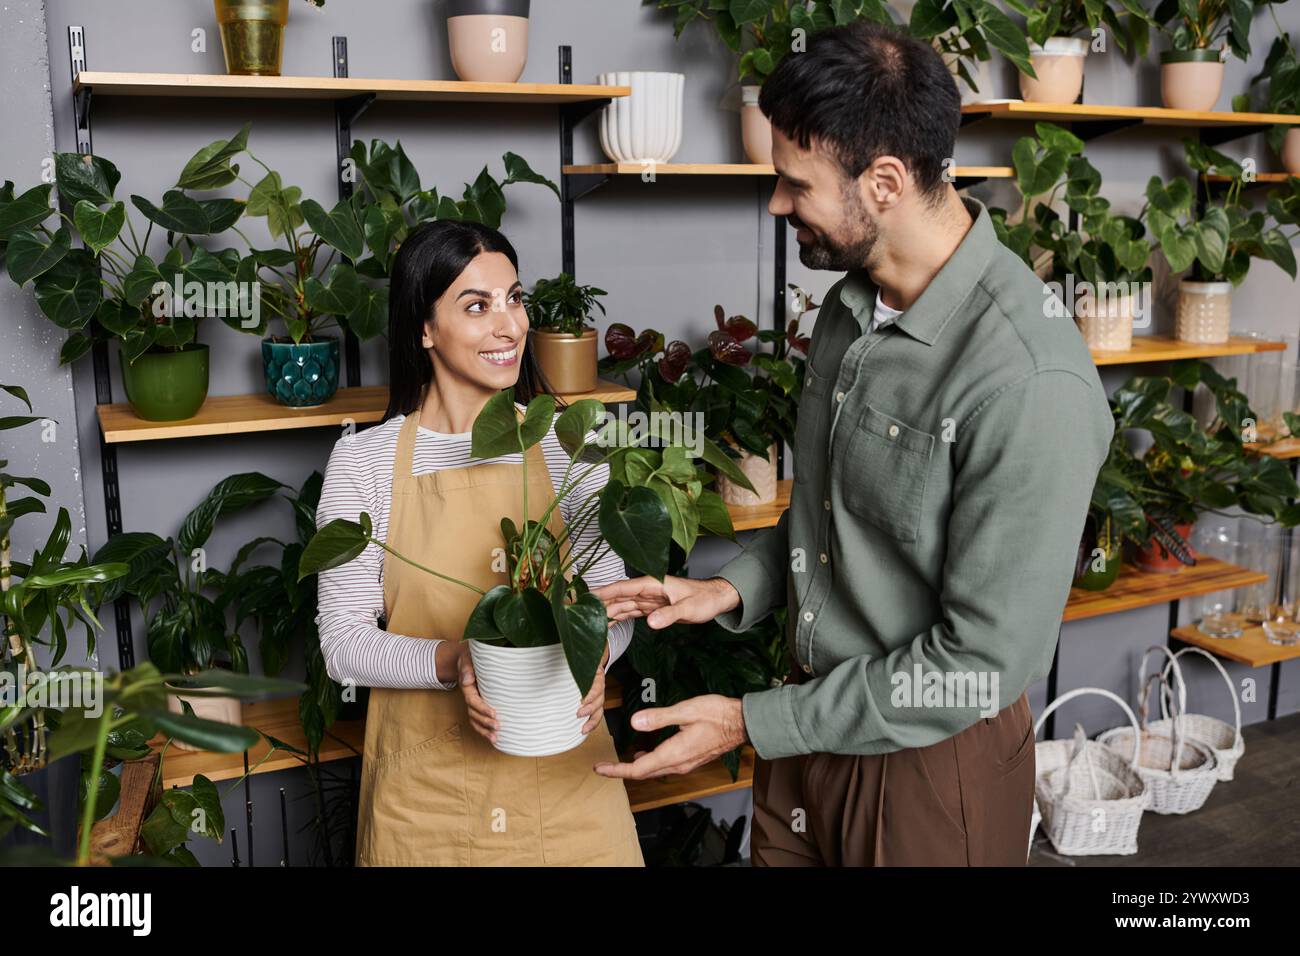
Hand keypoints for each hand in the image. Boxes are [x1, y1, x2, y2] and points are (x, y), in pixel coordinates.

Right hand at [457, 643, 498, 745]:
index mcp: (467, 686)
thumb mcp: (467, 657)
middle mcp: (469, 696)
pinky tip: (494, 738)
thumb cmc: (470, 655)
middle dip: (485, 722)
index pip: (473, 701)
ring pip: (475, 720)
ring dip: (484, 730)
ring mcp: (474, 702)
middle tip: (498, 727)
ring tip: (495, 738)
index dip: (483, 708)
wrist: (469, 656)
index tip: (494, 714)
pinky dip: (484, 730)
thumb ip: (467, 667)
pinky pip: (479, 719)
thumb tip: (468, 679)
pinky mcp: (479, 704)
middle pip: (474, 714)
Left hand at [576, 640, 611, 733]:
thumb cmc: (588, 642)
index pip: (595, 682)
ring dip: (592, 718)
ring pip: (600, 705)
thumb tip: (579, 617)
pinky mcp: (595, 693)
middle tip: (579, 713)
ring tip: (583, 728)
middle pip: (599, 696)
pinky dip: (593, 720)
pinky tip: (585, 729)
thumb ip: (579, 633)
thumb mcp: (584, 638)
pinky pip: (598, 709)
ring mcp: (598, 687)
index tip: (582, 700)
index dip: (590, 692)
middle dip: (590, 707)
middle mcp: (599, 679)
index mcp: (595, 667)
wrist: (596, 643)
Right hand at [591, 574, 740, 628]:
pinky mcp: (652, 608)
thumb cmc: (705, 599)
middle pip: (619, 596)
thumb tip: (651, 622)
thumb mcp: (689, 608)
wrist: (715, 600)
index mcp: (653, 584)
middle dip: (600, 603)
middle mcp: (648, 590)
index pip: (624, 587)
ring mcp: (649, 599)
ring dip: (607, 612)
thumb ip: (670, 615)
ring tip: (589, 621)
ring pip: (623, 605)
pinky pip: (631, 612)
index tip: (587, 597)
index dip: (605, 592)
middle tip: (580, 613)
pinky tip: (607, 623)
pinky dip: (619, 617)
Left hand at [593, 694, 746, 779]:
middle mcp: (679, 764)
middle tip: (604, 767)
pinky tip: (646, 752)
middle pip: (644, 773)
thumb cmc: (718, 714)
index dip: (616, 770)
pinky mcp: (691, 759)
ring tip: (620, 761)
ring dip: (636, 767)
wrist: (743, 723)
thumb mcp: (686, 710)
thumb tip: (634, 722)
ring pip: (655, 770)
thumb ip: (659, 718)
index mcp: (674, 754)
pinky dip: (650, 762)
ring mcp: (686, 763)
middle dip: (622, 771)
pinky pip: (665, 766)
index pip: (638, 769)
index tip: (599, 768)